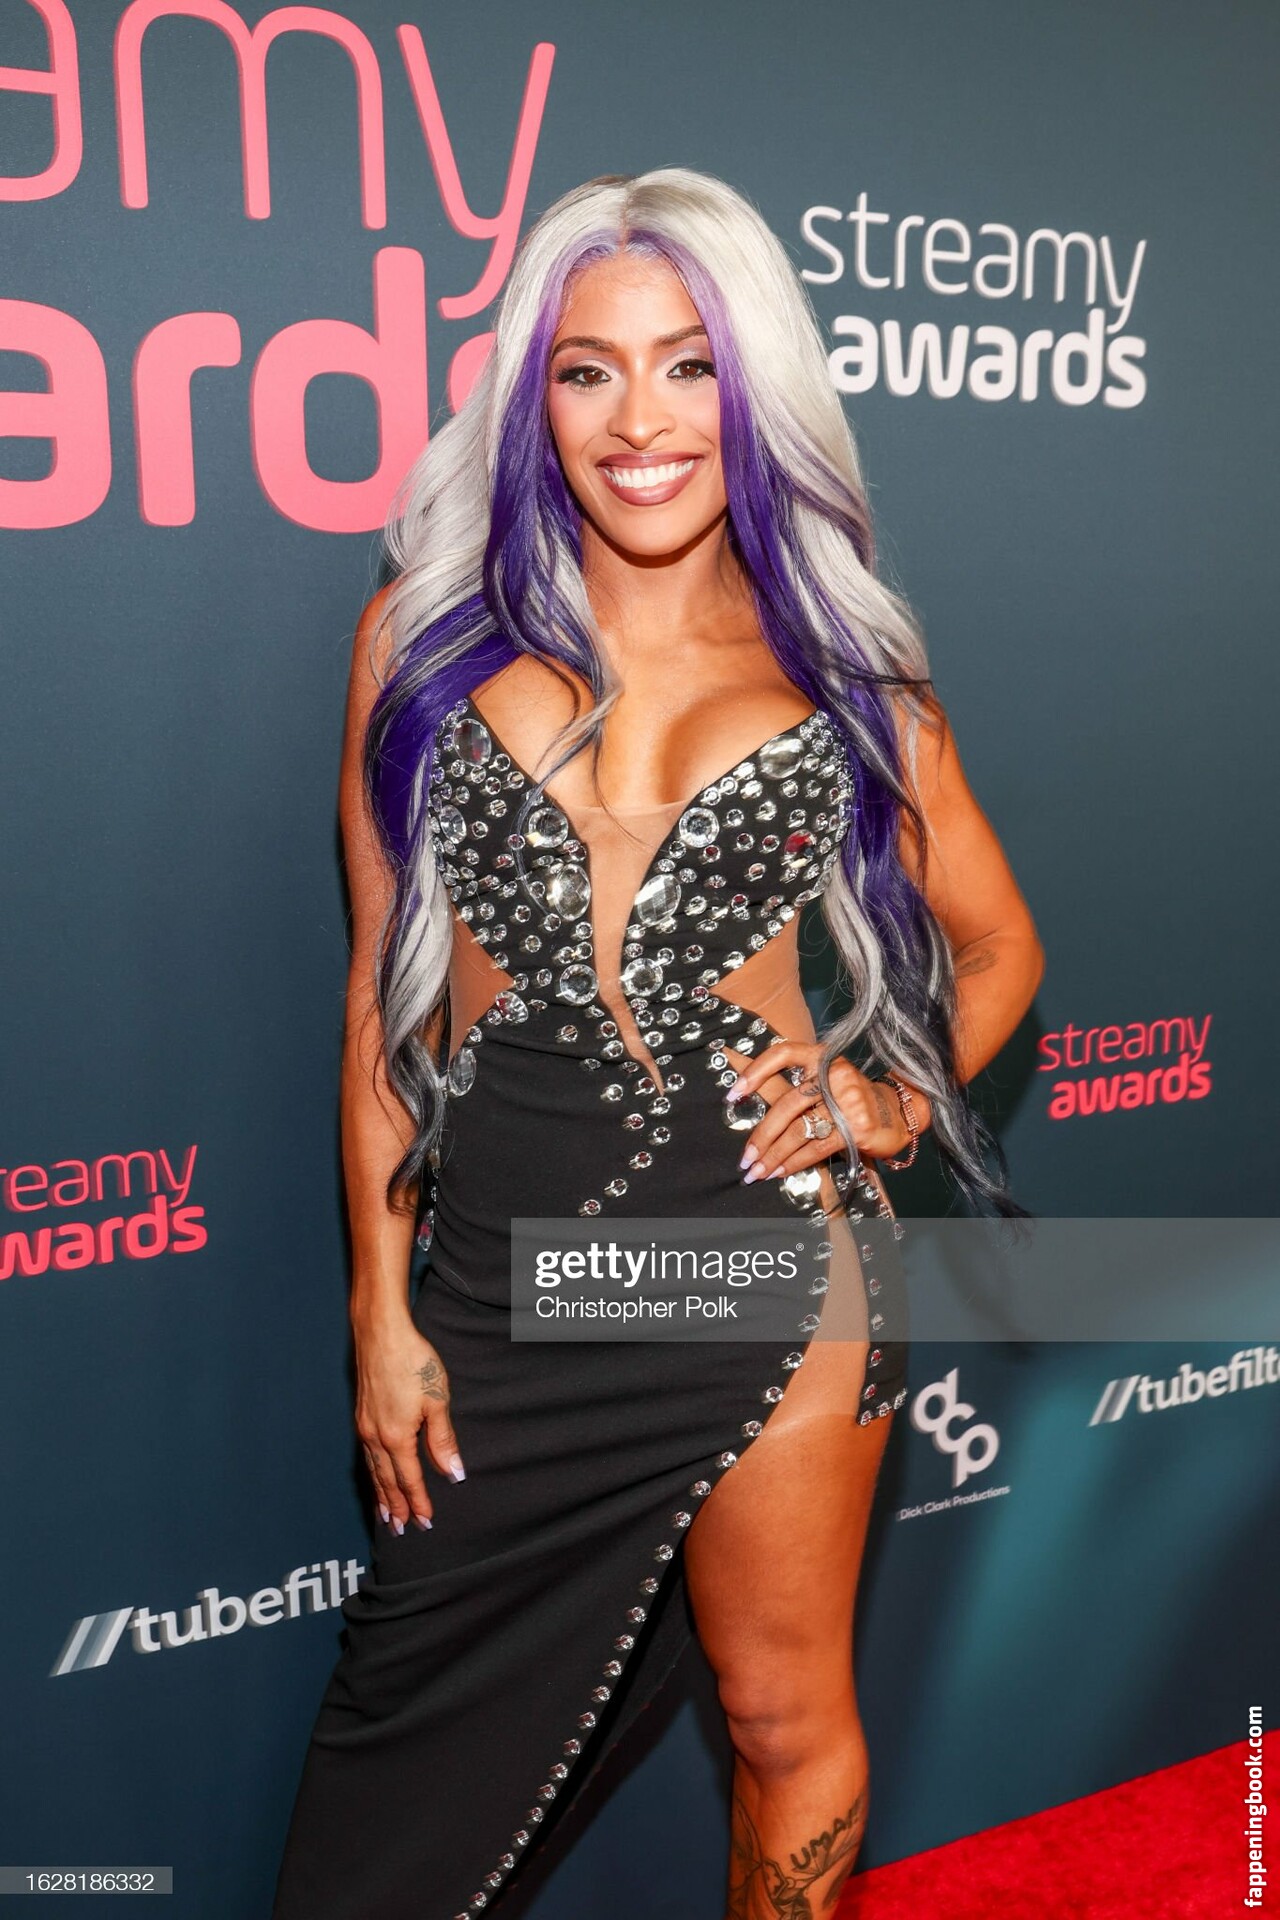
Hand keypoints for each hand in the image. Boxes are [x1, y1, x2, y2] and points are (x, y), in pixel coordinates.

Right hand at [352, 1317, 465, 1533]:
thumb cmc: (412, 1361)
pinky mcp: (361, 1415)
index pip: (410, 1480)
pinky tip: (374, 1475)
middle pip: (387, 1482)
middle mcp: (375, 1437)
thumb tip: (453, 1473)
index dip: (419, 1502)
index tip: (426, 1522)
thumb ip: (443, 1440)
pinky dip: (371, 1473)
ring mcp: (364, 1426)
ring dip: (380, 1495)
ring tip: (385, 1515)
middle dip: (395, 1507)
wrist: (380, 1333)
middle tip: (401, 1530)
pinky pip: (366, 1455)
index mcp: (396, 1437)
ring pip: (372, 1470)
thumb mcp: (437, 1399)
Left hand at [722, 1040, 926, 1184]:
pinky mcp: (856, 1127)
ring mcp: (847, 1100)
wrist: (898, 1113)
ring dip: (773, 1155)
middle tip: (745, 1157)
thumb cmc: (851, 1099)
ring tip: (757, 1171)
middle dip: (761, 1136)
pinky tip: (780, 1172)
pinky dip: (794, 1163)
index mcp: (822, 1057)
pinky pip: (816, 1148)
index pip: (783, 1054)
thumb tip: (747, 1101)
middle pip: (787, 1104)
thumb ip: (795, 1089)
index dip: (755, 1071)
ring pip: (799, 1130)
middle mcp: (834, 1074)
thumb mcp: (826, 1083)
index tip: (733, 1094)